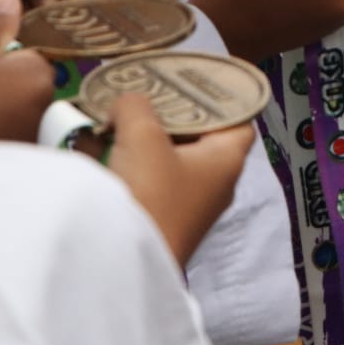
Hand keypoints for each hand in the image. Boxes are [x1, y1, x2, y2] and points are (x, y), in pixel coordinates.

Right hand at [102, 93, 254, 265]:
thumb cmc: (150, 195)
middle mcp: (215, 181)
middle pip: (201, 134)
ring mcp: (189, 202)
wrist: (123, 265)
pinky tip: (104, 146)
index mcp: (227, 159)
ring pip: (171, 156)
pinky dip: (132, 160)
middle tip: (144, 91)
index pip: (239, 117)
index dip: (221, 95)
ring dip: (146, 136)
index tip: (191, 79)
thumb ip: (136, 107)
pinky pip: (150, 178)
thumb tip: (128, 102)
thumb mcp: (143, 137)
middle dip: (171, 112)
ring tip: (119, 114)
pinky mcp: (161, 216)